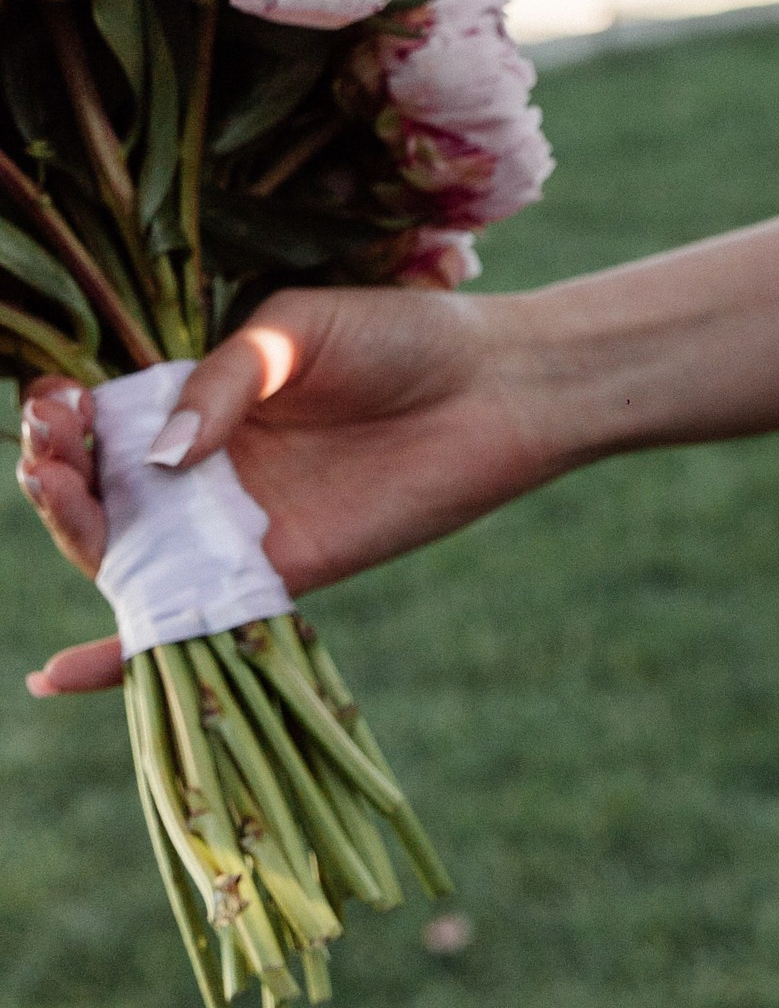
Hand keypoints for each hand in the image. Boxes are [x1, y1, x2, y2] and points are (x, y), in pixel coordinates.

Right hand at [16, 284, 549, 696]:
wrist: (498, 385)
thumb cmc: (402, 339)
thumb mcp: (293, 332)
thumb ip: (220, 382)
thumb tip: (157, 455)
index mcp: (201, 404)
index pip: (99, 425)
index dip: (61, 420)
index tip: (57, 402)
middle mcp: (210, 473)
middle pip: (100, 495)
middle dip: (54, 476)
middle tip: (51, 453)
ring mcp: (242, 527)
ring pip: (130, 554)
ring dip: (74, 531)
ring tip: (58, 489)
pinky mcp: (286, 573)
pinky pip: (198, 617)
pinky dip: (128, 654)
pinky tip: (59, 675)